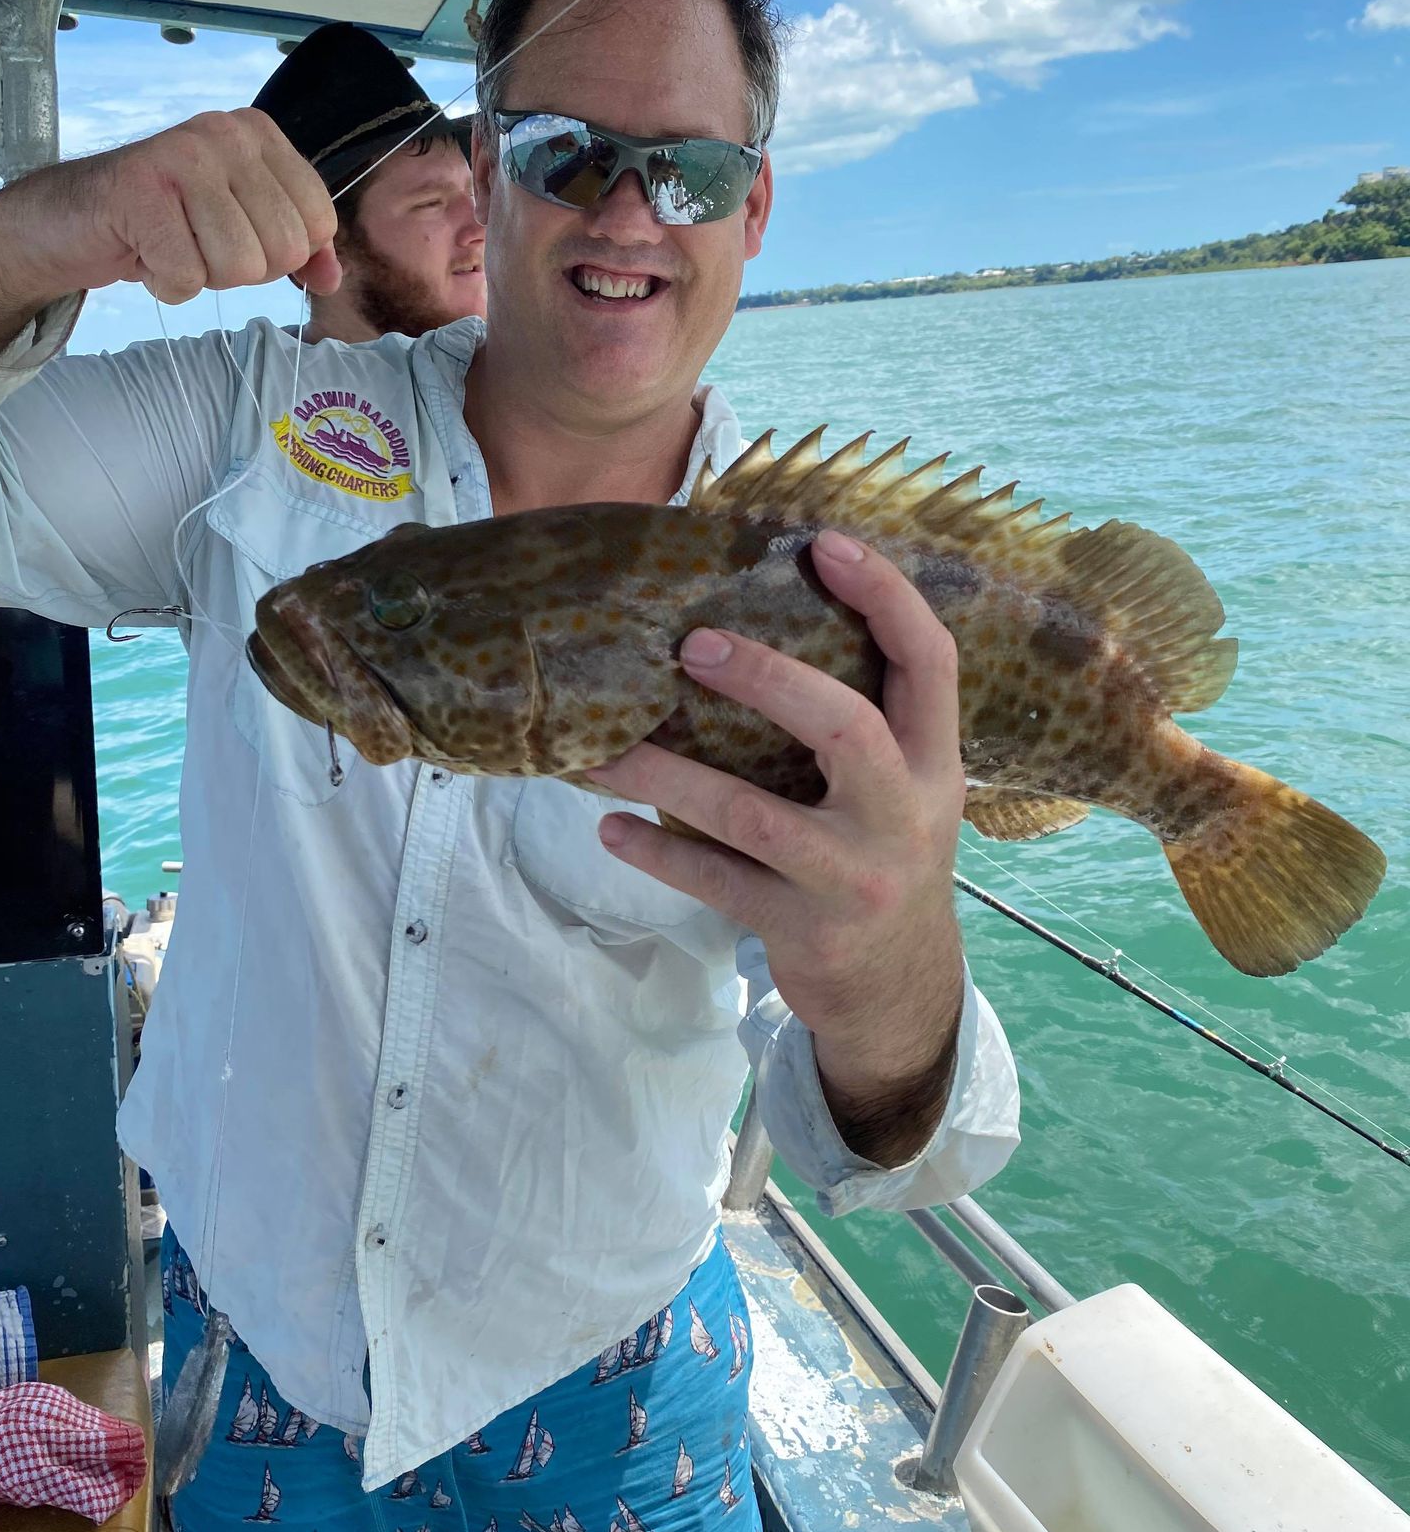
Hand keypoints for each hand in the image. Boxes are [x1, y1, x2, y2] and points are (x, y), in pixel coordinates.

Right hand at [0, 109, 340, 357]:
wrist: (72, 221)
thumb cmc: (165, 223)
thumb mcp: (242, 227)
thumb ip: (298, 248)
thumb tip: (332, 277)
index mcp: (260, 134)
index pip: (319, 223)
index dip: (279, 253)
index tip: (231, 233)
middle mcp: (226, 132)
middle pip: (283, 249)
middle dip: (239, 268)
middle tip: (195, 243)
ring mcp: (183, 156)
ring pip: (239, 266)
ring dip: (201, 276)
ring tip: (170, 245)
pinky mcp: (142, 192)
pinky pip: (188, 278)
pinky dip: (166, 284)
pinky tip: (144, 253)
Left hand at [588, 531, 966, 1163]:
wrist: (899, 990)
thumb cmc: (880, 858)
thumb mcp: (903, 790)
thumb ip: (863, 722)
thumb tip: (752, 625)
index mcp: (933, 762)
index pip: (929, 660)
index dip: (886, 595)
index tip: (824, 542)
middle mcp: (905, 813)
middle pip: (843, 725)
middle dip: (764, 677)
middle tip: (689, 645)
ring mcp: (854, 876)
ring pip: (750, 814)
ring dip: (666, 777)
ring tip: (599, 750)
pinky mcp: (804, 928)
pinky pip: (717, 881)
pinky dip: (658, 852)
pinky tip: (608, 827)